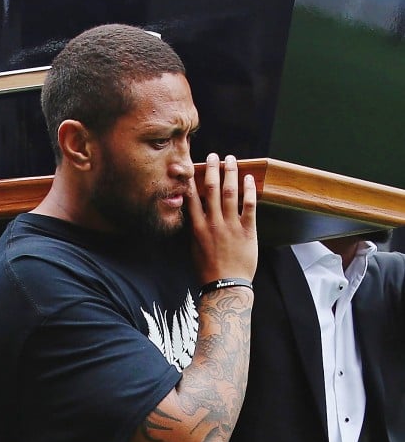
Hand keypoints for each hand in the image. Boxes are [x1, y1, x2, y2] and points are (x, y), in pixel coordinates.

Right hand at [186, 154, 257, 283]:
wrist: (225, 285)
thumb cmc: (208, 270)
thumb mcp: (194, 247)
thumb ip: (195, 228)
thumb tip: (194, 214)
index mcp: (197, 227)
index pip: (192, 198)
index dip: (192, 180)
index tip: (191, 167)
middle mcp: (213, 223)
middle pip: (212, 190)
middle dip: (213, 170)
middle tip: (213, 156)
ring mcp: (231, 226)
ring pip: (230, 193)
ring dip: (231, 174)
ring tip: (231, 160)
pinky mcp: (247, 231)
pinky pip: (249, 206)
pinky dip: (249, 191)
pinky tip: (249, 179)